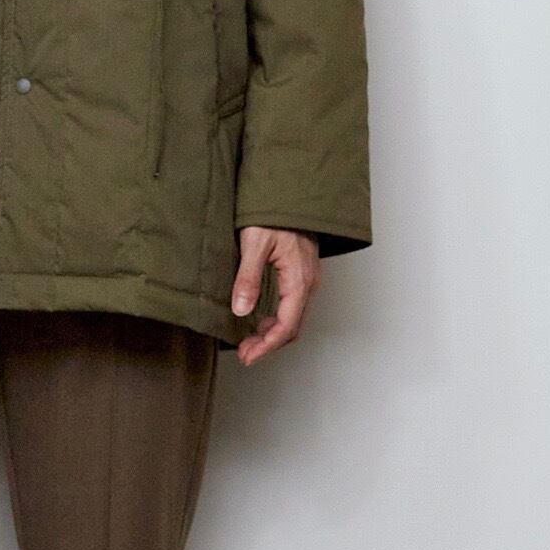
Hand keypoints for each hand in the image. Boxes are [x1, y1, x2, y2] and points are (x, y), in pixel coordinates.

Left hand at [230, 226, 320, 367]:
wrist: (292, 192)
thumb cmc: (275, 213)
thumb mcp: (254, 244)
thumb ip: (248, 278)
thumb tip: (241, 310)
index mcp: (299, 280)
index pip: (286, 326)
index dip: (266, 346)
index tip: (247, 356)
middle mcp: (308, 284)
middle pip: (292, 328)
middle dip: (268, 345)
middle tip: (244, 354)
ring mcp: (307, 279)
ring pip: (293, 318)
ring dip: (272, 334)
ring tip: (248, 341)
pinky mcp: (301, 274)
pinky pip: (293, 306)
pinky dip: (277, 320)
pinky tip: (259, 320)